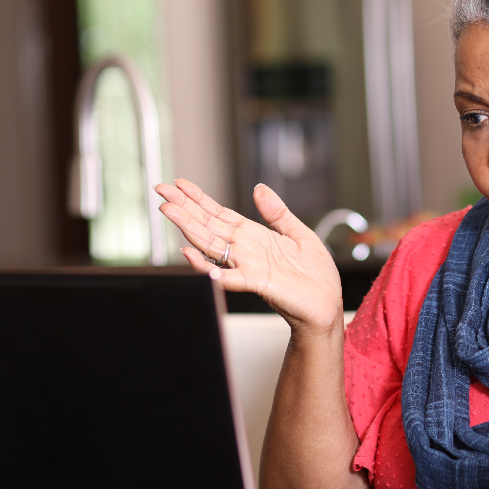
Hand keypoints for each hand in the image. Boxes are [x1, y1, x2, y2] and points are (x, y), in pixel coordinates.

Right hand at [155, 179, 342, 335]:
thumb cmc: (315, 276)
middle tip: (161, 192)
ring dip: (188, 228)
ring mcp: (247, 265)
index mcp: (253, 236)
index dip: (198, 199)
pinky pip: (228, 276)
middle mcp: (245, 250)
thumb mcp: (299, 234)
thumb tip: (259, 188)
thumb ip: (277, 212)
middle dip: (184, 208)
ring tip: (169, 212)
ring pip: (210, 245)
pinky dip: (209, 268)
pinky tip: (192, 257)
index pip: (218, 214)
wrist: (326, 304)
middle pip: (207, 225)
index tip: (179, 184)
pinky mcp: (257, 282)